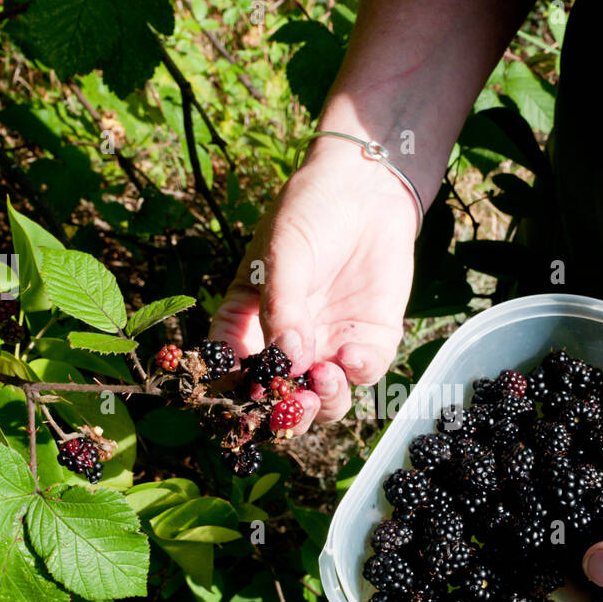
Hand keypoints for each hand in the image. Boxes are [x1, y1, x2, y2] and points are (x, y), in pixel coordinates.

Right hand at [209, 142, 419, 432]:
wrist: (366, 187)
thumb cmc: (309, 211)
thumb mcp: (283, 252)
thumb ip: (281, 305)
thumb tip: (286, 357)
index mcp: (247, 324)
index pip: (233, 373)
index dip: (238, 394)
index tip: (251, 394)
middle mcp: (287, 344)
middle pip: (280, 401)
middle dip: (285, 414)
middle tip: (294, 401)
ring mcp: (329, 345)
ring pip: (324, 400)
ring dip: (323, 402)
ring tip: (325, 377)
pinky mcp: (370, 339)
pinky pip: (364, 373)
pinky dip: (359, 373)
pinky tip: (353, 356)